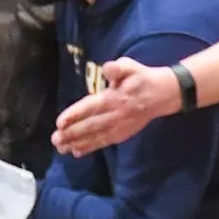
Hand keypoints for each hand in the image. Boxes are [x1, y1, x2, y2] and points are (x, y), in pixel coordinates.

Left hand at [51, 57, 180, 154]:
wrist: (162, 94)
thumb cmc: (140, 78)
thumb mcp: (130, 66)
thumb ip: (117, 68)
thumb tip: (106, 69)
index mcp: (114, 97)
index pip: (91, 107)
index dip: (75, 115)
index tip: (60, 122)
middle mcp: (115, 114)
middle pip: (90, 125)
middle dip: (72, 133)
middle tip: (55, 139)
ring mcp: (119, 126)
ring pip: (95, 136)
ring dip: (77, 143)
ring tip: (61, 148)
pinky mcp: (122, 133)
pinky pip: (104, 142)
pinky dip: (90, 147)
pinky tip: (76, 151)